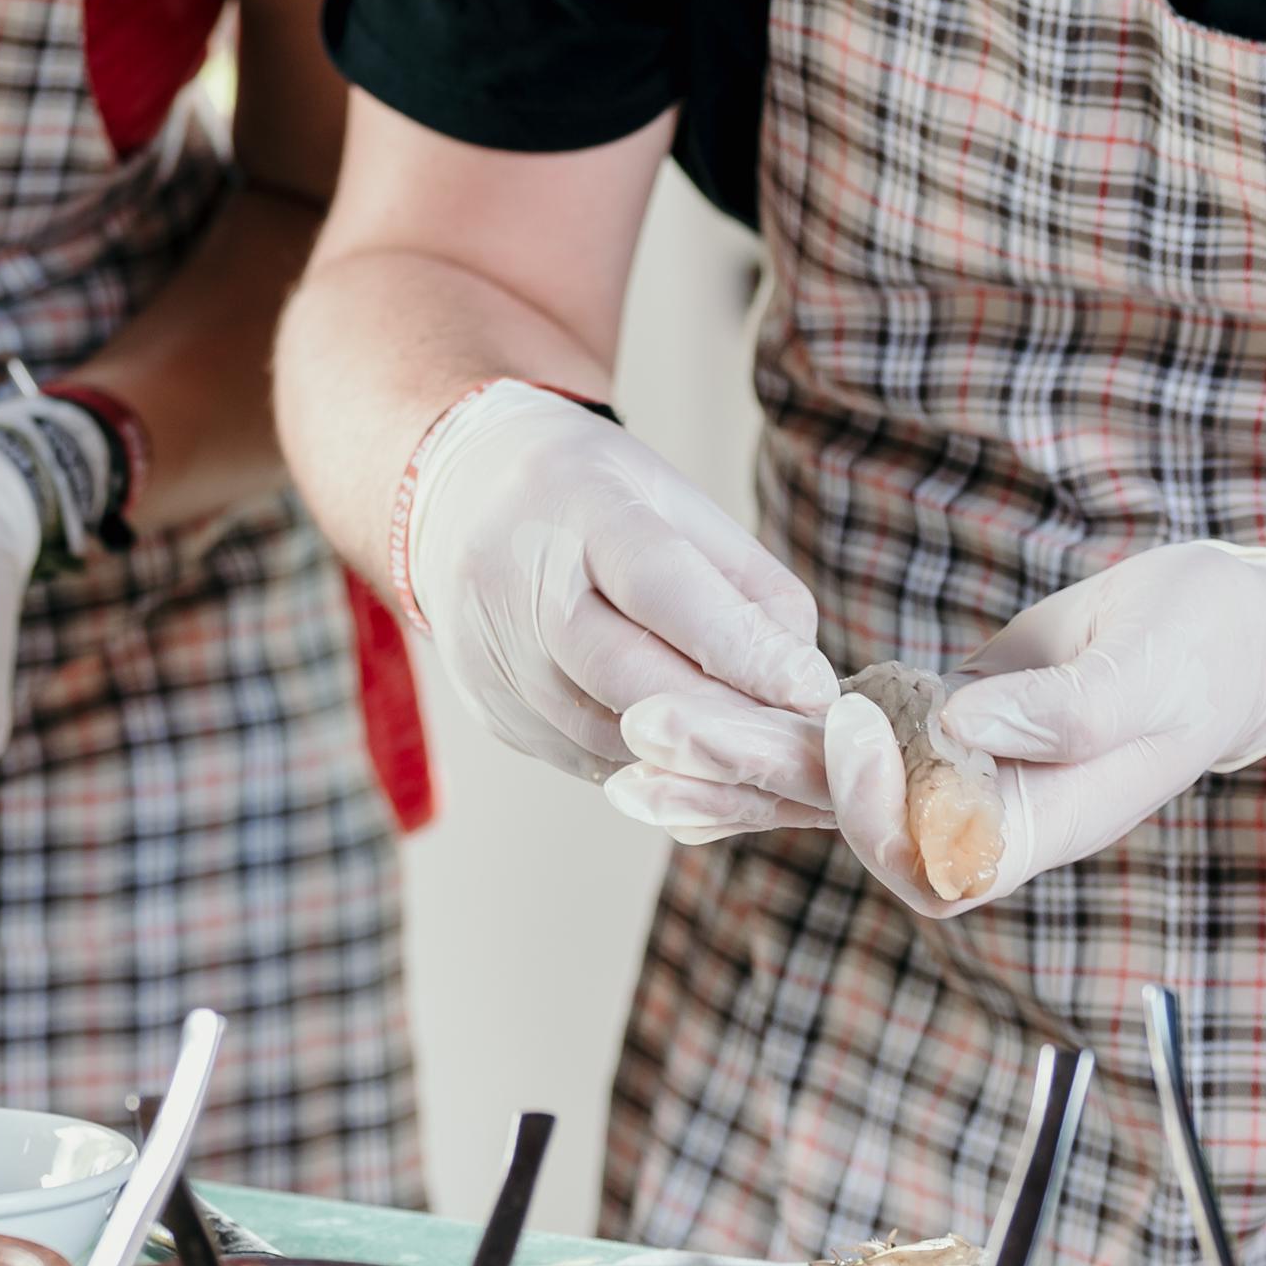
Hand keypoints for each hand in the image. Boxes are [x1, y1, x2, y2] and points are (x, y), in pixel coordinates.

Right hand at [393, 380, 835, 784]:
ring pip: (613, 739)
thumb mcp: (670, 496)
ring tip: (771, 768)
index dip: (742, 647)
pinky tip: (704, 765)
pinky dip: (655, 771)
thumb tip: (801, 681)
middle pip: (632, 679)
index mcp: (573, 509)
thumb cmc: (585, 493)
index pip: (662, 588)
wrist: (451, 498)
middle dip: (733, 726)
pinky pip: (589, 761)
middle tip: (810, 753)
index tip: (814, 691)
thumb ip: (743, 582)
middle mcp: (517, 588)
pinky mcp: (494, 714)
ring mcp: (495, 660)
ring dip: (701, 764)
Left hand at [825, 540, 1265, 916]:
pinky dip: (870, 712)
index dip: (885, 829)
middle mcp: (1014, 805)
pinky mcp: (976, 713)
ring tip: (846, 691)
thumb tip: (961, 724)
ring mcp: (991, 763)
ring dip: (850, 755)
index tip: (869, 738)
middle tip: (845, 707)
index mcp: (1057, 821)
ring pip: (889, 793)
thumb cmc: (1207, 650)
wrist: (1238, 624)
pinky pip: (900, 737)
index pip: (942, 875)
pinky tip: (870, 673)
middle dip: (848, 790)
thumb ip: (1072, 709)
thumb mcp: (1151, 671)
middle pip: (898, 845)